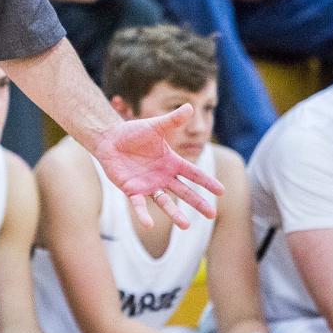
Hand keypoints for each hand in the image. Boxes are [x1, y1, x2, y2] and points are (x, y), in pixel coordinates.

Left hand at [92, 104, 223, 228]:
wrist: (110, 139)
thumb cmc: (134, 132)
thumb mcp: (155, 126)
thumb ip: (172, 120)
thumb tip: (189, 107)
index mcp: (171, 162)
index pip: (193, 173)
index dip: (206, 182)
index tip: (222, 191)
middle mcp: (162, 176)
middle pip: (184, 192)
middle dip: (198, 202)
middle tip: (212, 214)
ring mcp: (148, 185)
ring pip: (165, 202)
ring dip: (174, 213)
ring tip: (186, 226)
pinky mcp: (132, 190)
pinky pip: (139, 204)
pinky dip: (143, 214)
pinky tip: (148, 224)